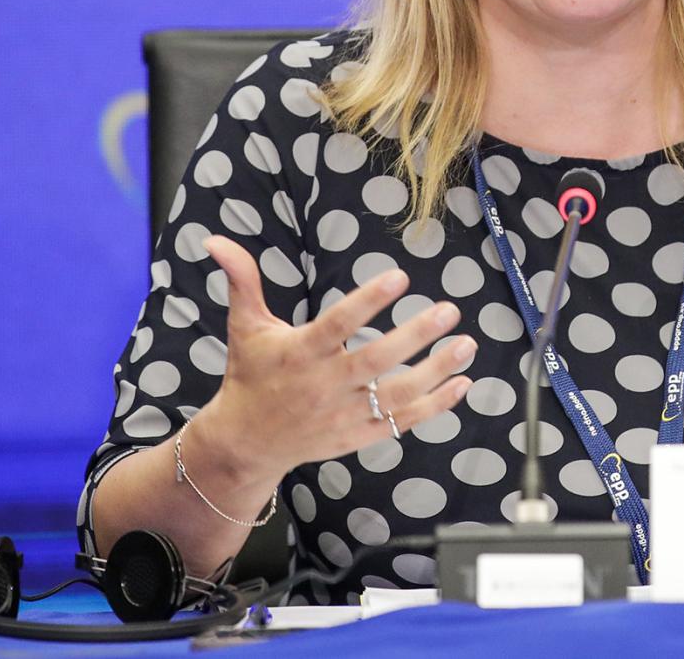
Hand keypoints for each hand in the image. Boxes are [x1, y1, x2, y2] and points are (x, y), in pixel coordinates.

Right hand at [194, 236, 476, 480]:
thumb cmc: (250, 374)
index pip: (337, 324)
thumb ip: (242, 280)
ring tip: (467, 344)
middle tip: (449, 310)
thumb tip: (216, 239)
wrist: (245, 442)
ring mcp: (343, 415)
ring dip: (436, 371)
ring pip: (396, 395)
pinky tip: (461, 383)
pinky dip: (434, 406)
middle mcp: (323, 385)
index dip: (368, 301)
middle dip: (415, 336)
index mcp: (299, 353)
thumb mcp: (245, 326)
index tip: (399, 277)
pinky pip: (401, 422)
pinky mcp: (357, 436)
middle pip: (374, 361)